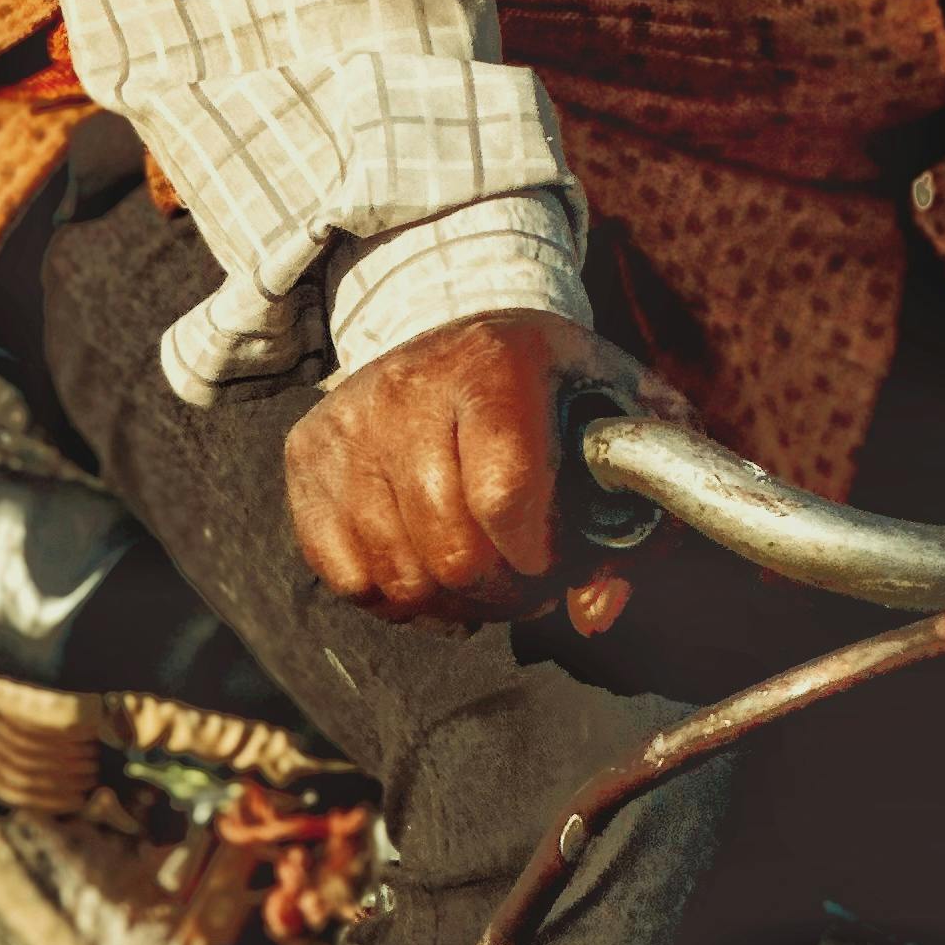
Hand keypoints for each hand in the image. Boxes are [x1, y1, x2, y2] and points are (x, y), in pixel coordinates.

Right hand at [282, 312, 688, 627]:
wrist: (460, 331)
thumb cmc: (551, 389)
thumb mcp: (617, 422)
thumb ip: (636, 513)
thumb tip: (592, 612)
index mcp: (495, 361)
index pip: (506, 492)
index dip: (538, 556)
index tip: (552, 560)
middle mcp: (411, 383)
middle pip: (451, 550)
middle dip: (501, 592)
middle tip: (522, 580)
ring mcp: (352, 419)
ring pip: (398, 574)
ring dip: (449, 601)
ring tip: (479, 571)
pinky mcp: (308, 452)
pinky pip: (346, 576)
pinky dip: (393, 595)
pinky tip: (425, 562)